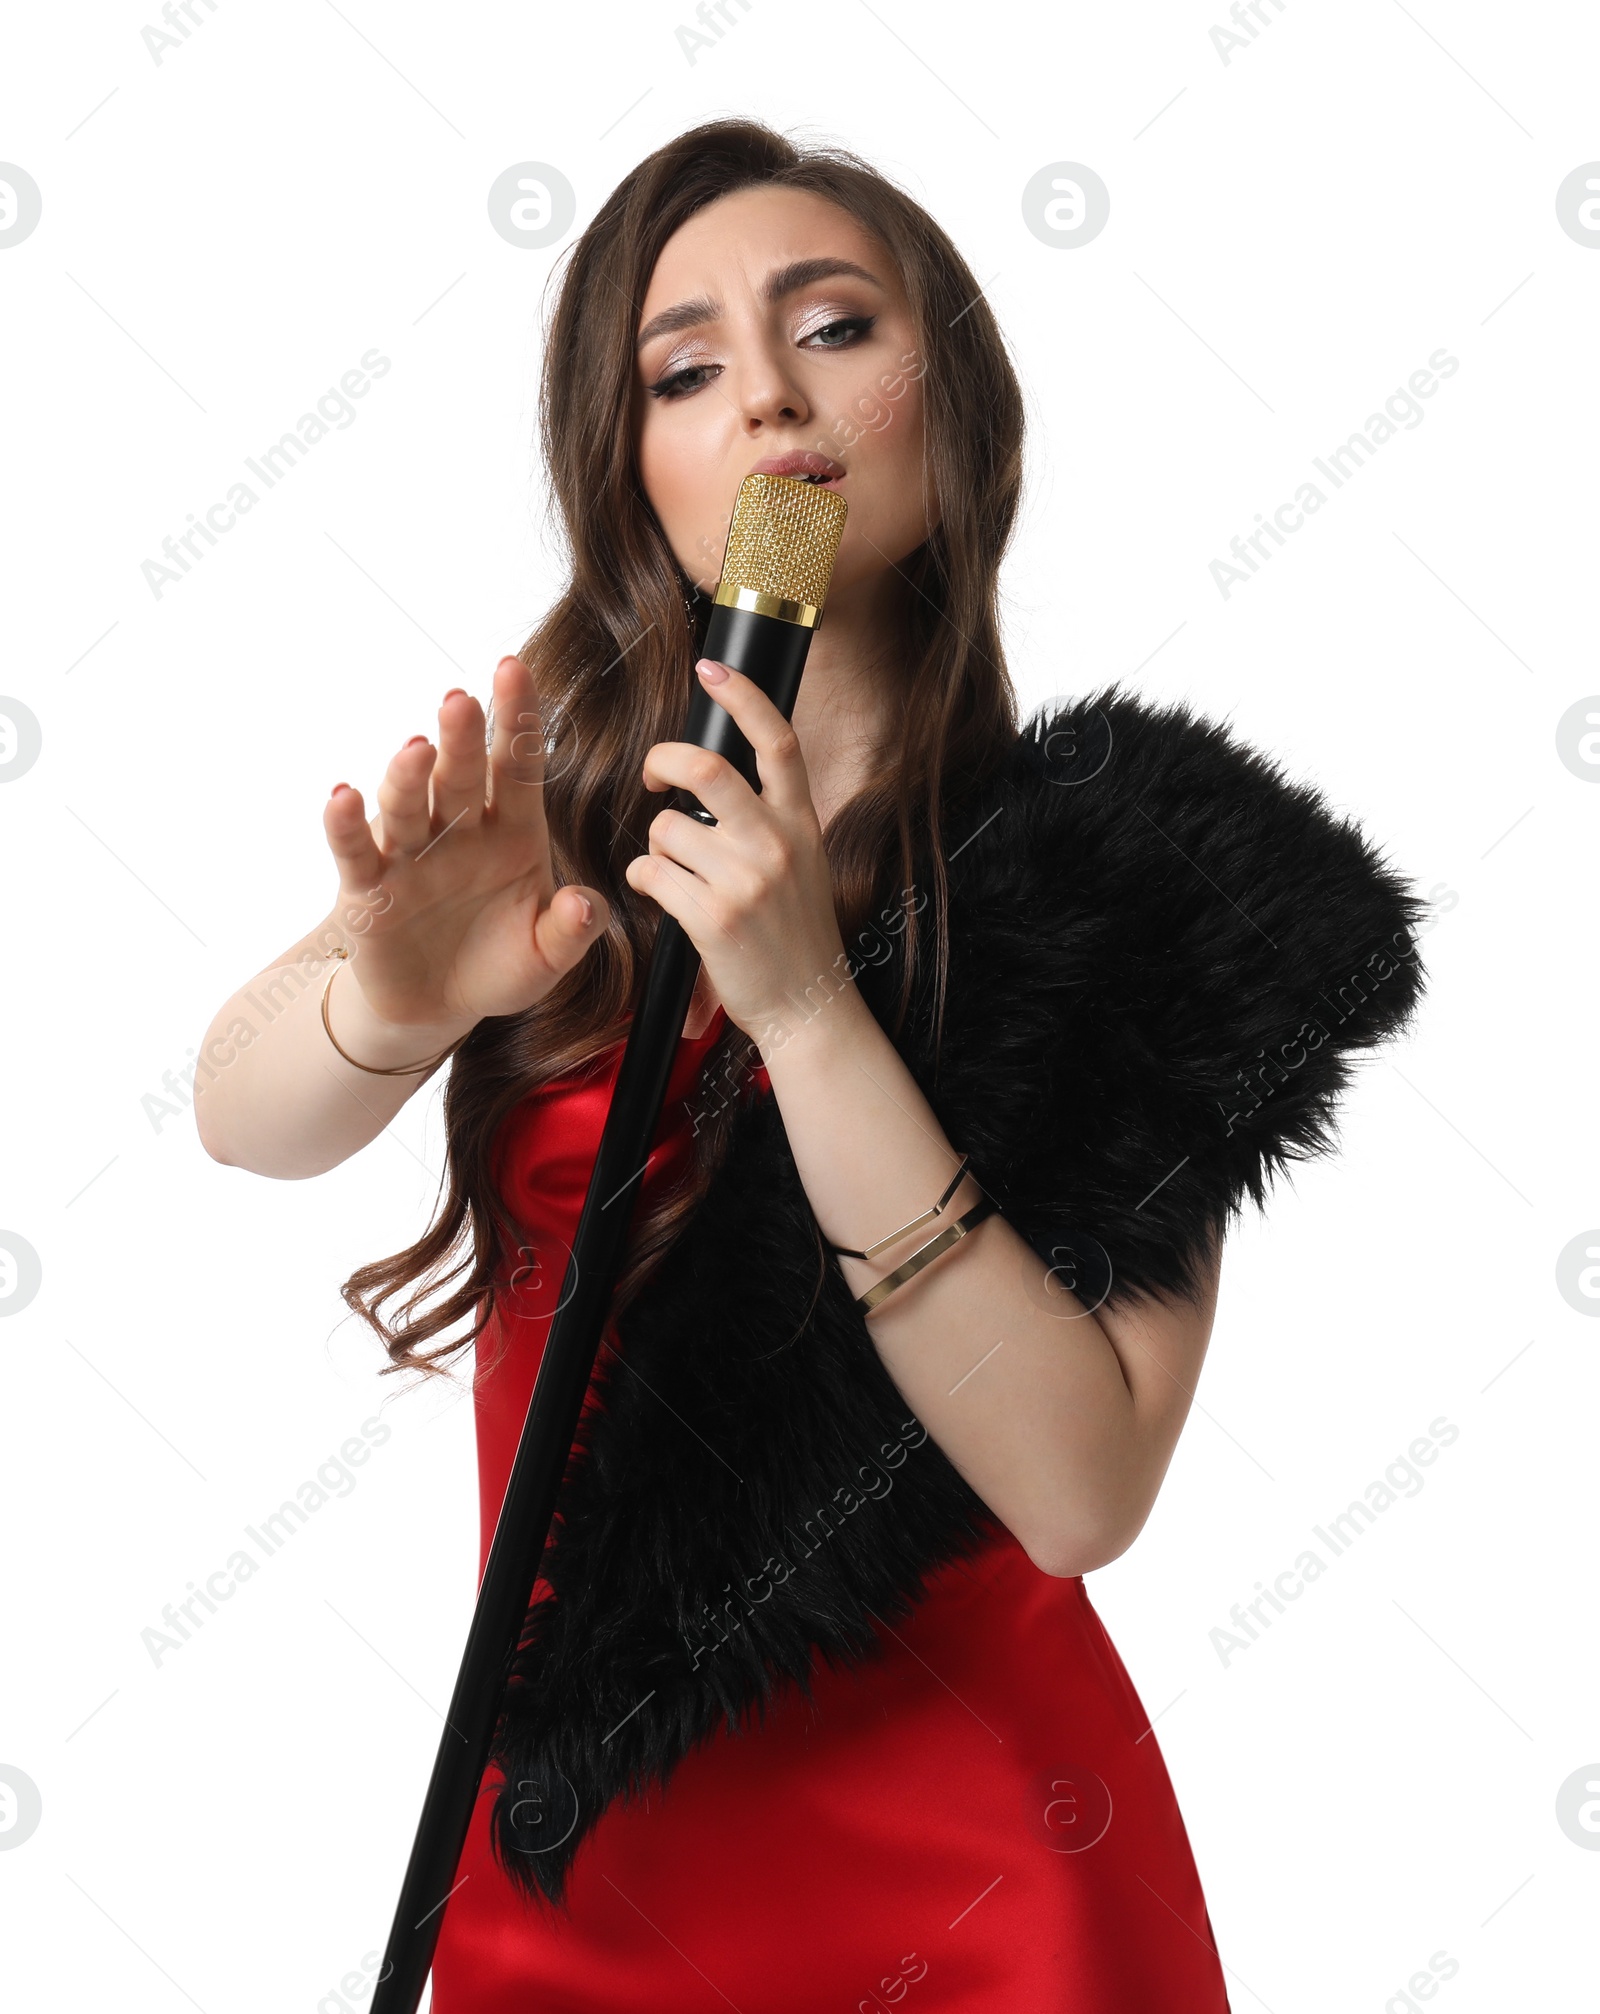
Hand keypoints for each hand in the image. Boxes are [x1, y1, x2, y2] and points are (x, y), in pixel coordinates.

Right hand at [321, 656, 609, 1033]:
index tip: (514, 668)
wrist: (439, 1007)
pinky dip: (344, 824)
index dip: (517, 718)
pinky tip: (342, 796)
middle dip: (460, 737)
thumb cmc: (498, 967)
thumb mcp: (546, 957)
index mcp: (512, 832)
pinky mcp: (368, 887)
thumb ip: (570, 931)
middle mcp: (459, 831)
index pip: (517, 765)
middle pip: (459, 775)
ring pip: (407, 804)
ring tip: (415, 749)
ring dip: (408, 775)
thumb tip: (585, 906)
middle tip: (461, 701)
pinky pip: (355, 850)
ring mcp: (411, 855)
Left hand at [623, 658, 852, 1044]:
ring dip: (655, 847)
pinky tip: (665, 897)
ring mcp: (745, 880)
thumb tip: (714, 773)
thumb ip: (769, 818)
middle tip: (654, 776)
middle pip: (707, 768)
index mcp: (800, 823)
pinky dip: (645, 880)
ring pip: (666, 827)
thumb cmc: (793, 934)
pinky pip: (650, 873)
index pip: (777, 741)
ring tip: (675, 874)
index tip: (712, 668)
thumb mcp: (802, 862)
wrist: (806, 1004)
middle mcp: (776, 844)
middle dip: (664, 760)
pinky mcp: (712, 917)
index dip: (743, 696)